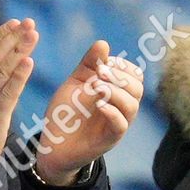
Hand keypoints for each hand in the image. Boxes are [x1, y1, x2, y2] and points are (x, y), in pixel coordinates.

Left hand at [37, 41, 144, 184]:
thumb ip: (88, 65)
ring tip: (96, 88)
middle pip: (137, 88)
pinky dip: (112, 112)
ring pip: (132, 106)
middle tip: (99, 73)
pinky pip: (120, 125)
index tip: (104, 63)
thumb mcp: (74, 84)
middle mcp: (120, 108)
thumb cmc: (65, 114)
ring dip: (116, 92)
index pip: (134, 75)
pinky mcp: (108, 140)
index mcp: (116, 93)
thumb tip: (103, 43)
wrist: (52, 146)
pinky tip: (99, 104)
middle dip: (120, 76)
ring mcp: (116, 124)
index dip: (123, 66)